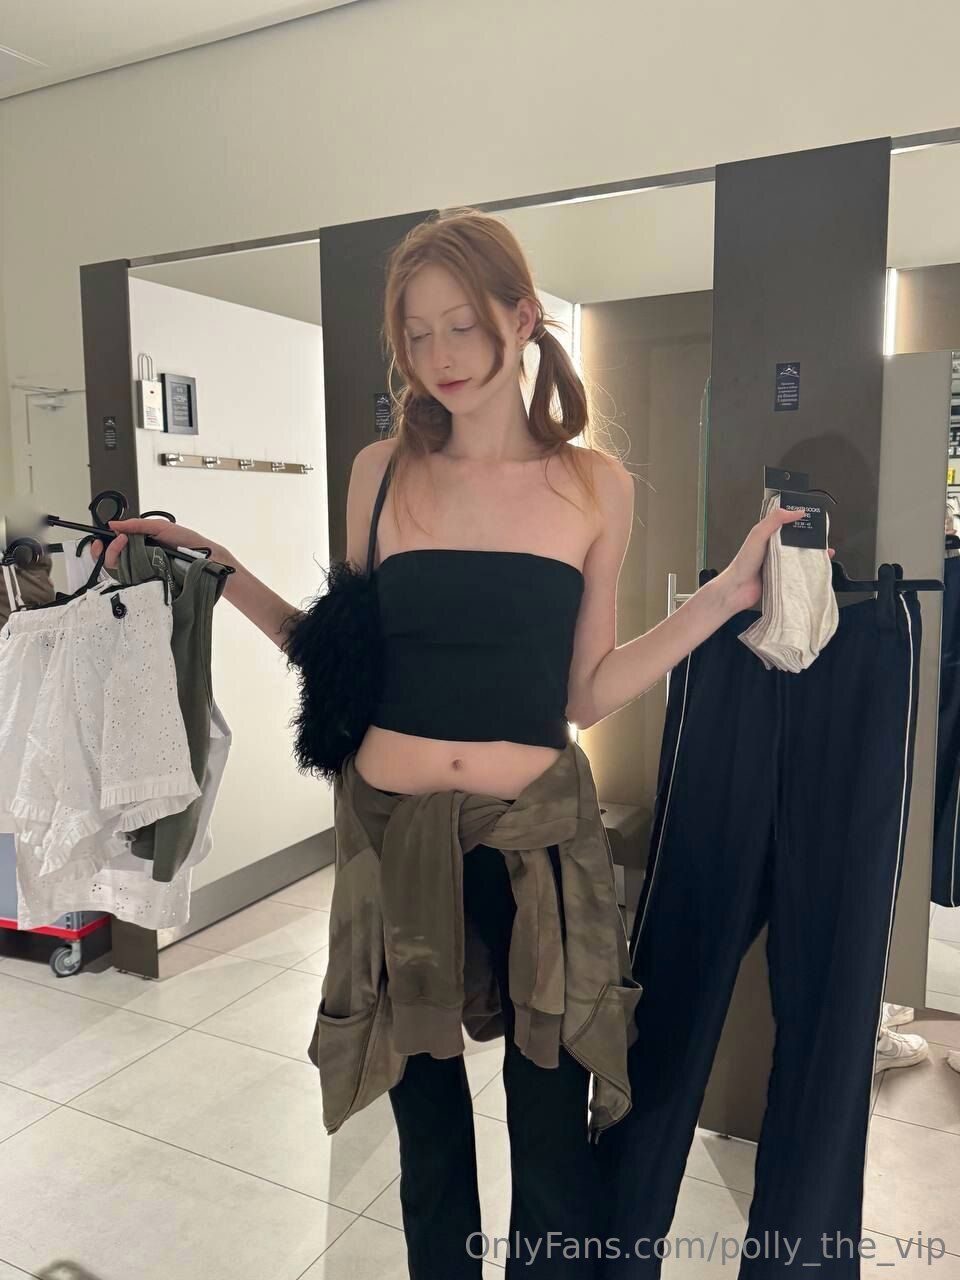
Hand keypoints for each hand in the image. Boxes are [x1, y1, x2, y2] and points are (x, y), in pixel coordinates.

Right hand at [89, 518, 223, 570]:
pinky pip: (135, 582)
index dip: (104, 547)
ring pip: (121, 573)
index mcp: (140, 546)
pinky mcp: (153, 584)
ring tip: (127, 544)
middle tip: (119, 540)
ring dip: (118, 557)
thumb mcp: (161, 527)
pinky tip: (135, 563)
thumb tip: (113, 525)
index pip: (115, 549)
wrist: (207, 556)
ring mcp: (146, 574)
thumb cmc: (187, 541)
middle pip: (113, 562)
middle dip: (109, 551)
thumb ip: (136, 525)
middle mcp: (141, 561)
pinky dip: (130, 573)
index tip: (100, 541)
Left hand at [715, 507, 835, 614]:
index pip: (787, 524)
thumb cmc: (743, 563)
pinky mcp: (782, 578)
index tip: (815, 518)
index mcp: (768, 536)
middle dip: (810, 540)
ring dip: (811, 556)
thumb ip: (774, 520)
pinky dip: (807, 572)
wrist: (737, 590)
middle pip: (796, 541)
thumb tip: (795, 511)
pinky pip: (797, 573)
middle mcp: (774, 549)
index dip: (800, 520)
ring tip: (824, 554)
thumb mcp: (758, 535)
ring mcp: (779, 564)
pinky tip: (815, 571)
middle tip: (823, 538)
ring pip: (799, 557)